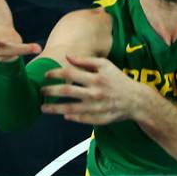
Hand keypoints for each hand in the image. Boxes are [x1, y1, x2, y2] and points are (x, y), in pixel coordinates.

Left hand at [40, 55, 154, 124]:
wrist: (136, 100)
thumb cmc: (118, 80)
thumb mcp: (106, 65)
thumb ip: (86, 61)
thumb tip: (67, 56)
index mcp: (96, 78)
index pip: (70, 74)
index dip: (55, 74)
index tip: (46, 75)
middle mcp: (95, 93)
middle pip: (67, 92)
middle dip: (50, 91)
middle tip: (40, 92)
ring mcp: (96, 108)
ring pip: (70, 109)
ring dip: (54, 109)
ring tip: (43, 108)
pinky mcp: (98, 119)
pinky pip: (80, 119)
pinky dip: (70, 117)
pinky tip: (63, 115)